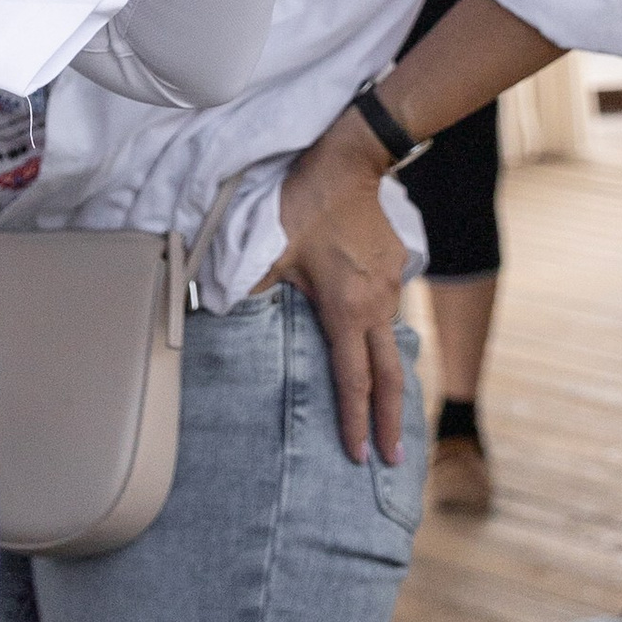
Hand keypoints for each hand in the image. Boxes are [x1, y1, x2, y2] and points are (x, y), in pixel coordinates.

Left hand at [265, 116, 408, 466]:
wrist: (350, 162)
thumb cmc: (302, 205)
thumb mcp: (267, 249)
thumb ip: (249, 288)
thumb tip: (226, 315)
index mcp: (346, 310)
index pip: (353, 381)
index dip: (354, 422)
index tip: (359, 455)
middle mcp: (376, 305)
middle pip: (389, 377)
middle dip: (389, 422)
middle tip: (392, 460)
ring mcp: (391, 287)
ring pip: (392, 345)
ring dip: (390, 383)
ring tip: (387, 415)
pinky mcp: (395, 268)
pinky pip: (390, 314)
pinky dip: (384, 343)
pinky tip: (375, 353)